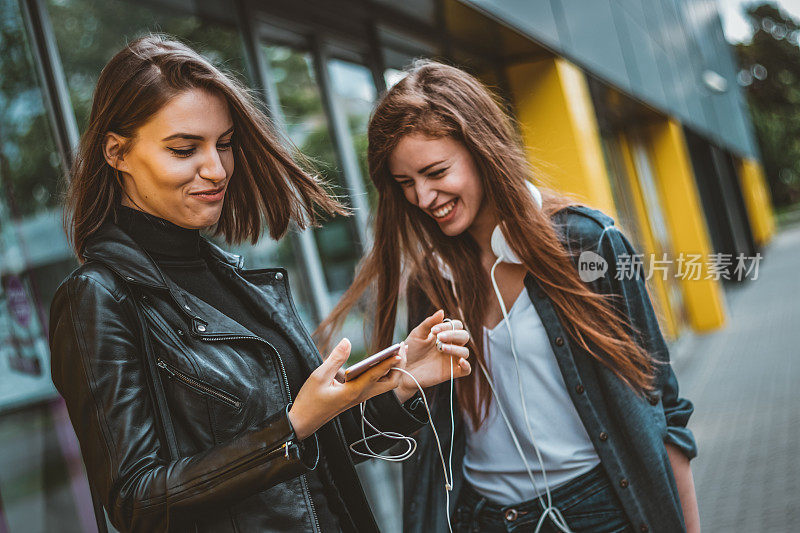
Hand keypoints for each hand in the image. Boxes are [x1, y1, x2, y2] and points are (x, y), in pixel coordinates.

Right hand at [288, 338, 406, 439]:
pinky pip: (377, 384)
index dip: (388, 362)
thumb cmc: (310, 400)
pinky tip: (382, 360)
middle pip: (390, 383)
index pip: (375, 374)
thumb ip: (335, 358)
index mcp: (353, 391)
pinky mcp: (357, 396)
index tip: (398, 350)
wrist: (304, 422)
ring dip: (393, 369)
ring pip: (386, 385)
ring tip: (396, 351)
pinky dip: (384, 372)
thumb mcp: (319, 376)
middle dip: (399, 366)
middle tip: (402, 348)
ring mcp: (361, 397)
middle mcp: (361, 395)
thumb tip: (347, 341)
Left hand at [395, 310, 470, 401]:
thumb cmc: (410, 350)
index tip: (434, 330)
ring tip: (442, 348)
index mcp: (444, 335)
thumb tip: (442, 311)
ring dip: (456, 348)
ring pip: (465, 352)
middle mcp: (450, 345)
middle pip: (464, 336)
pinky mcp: (451, 373)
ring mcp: (451, 359)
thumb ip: (429, 323)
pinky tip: (460, 361)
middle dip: (453, 334)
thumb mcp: (417, 334)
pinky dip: (466, 365)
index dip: (448, 325)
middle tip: (439, 337)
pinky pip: (466, 370)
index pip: (456, 325)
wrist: (403, 369)